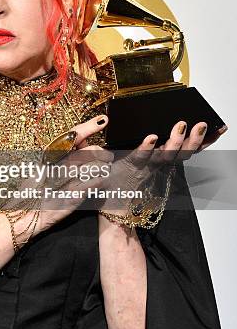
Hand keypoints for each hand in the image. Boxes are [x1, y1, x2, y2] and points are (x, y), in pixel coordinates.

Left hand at [92, 119, 227, 216]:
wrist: (108, 203)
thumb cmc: (122, 182)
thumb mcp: (139, 158)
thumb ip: (147, 147)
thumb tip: (165, 128)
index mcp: (162, 161)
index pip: (187, 149)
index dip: (203, 140)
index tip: (219, 128)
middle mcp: (157, 165)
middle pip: (180, 153)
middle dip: (193, 140)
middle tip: (201, 125)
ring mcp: (145, 167)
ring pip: (164, 156)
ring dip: (174, 142)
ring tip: (180, 127)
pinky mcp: (129, 167)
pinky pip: (139, 157)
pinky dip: (145, 148)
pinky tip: (150, 138)